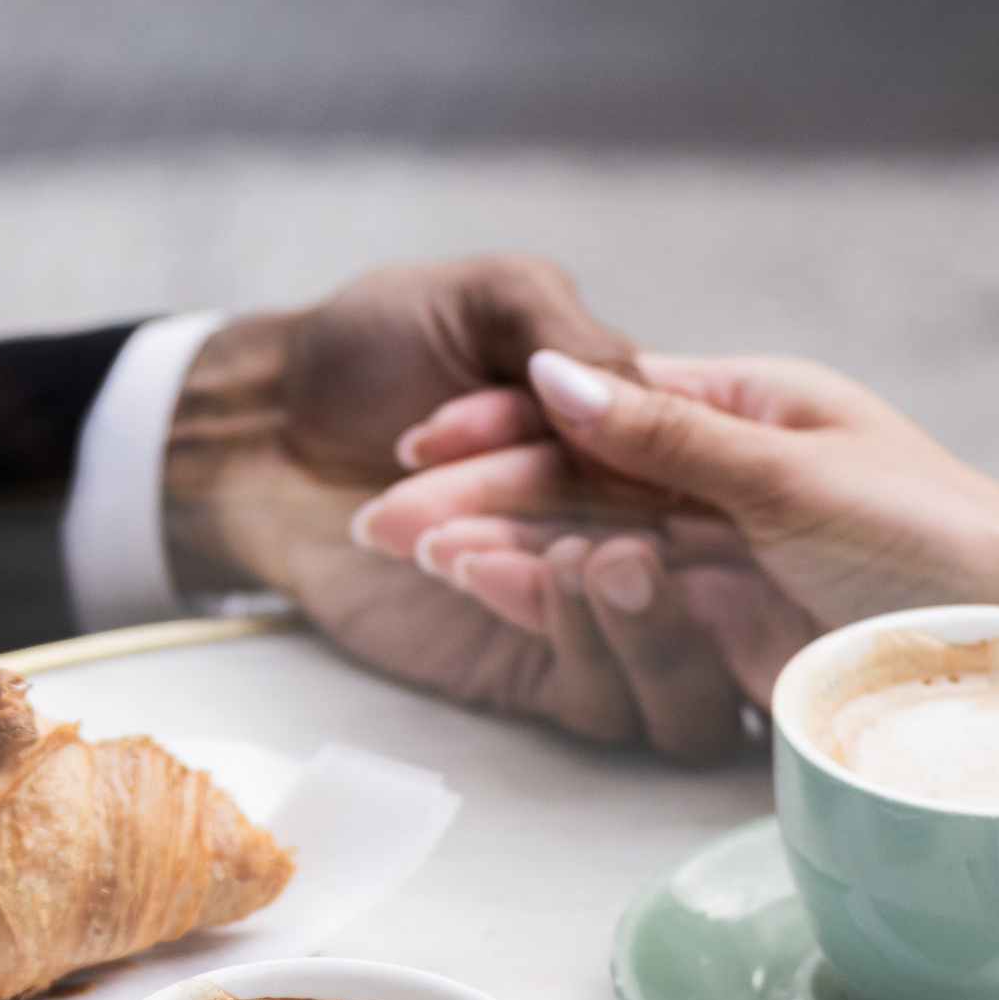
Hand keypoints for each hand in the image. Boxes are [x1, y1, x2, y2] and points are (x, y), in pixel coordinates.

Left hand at [168, 257, 745, 757]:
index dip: (707, 481)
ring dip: (634, 625)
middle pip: (729, 599)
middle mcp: (649, 538)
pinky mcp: (533, 672)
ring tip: (576, 562)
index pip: (733, 487)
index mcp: (660, 447)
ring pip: (681, 677)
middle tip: (626, 548)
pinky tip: (491, 573)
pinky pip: (592, 697)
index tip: (668, 464)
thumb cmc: (377, 342)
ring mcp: (592, 616)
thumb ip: (572, 335)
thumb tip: (645, 386)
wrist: (265, 423)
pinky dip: (559, 638)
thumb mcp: (490, 302)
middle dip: (687, 578)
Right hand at [358, 352, 998, 707]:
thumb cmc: (942, 541)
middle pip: (584, 480)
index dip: (499, 427)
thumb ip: (665, 434)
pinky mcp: (744, 634)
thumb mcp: (792, 473)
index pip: (599, 407)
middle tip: (382, 523)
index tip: (414, 451)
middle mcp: (739, 477)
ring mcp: (738, 557)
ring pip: (596, 545)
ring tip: (433, 556)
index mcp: (757, 406)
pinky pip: (636, 611)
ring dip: (511, 551)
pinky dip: (565, 602)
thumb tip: (558, 379)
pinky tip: (505, 591)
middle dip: (479, 497)